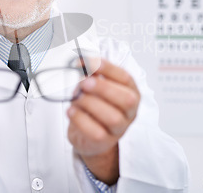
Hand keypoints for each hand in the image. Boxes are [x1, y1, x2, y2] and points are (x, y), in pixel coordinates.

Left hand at [67, 58, 139, 183]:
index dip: (109, 69)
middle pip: (126, 99)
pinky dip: (81, 119)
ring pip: (112, 117)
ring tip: (76, 98)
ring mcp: (120, 128)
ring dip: (90, 103)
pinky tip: (72, 110)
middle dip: (103, 88)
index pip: (126, 78)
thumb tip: (81, 61)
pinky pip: (96, 132)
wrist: (89, 136)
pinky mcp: (105, 141)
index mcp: (131, 92)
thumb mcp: (94, 86)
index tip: (91, 62)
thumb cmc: (94, 106)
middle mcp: (130, 111)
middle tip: (83, 83)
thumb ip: (90, 73)